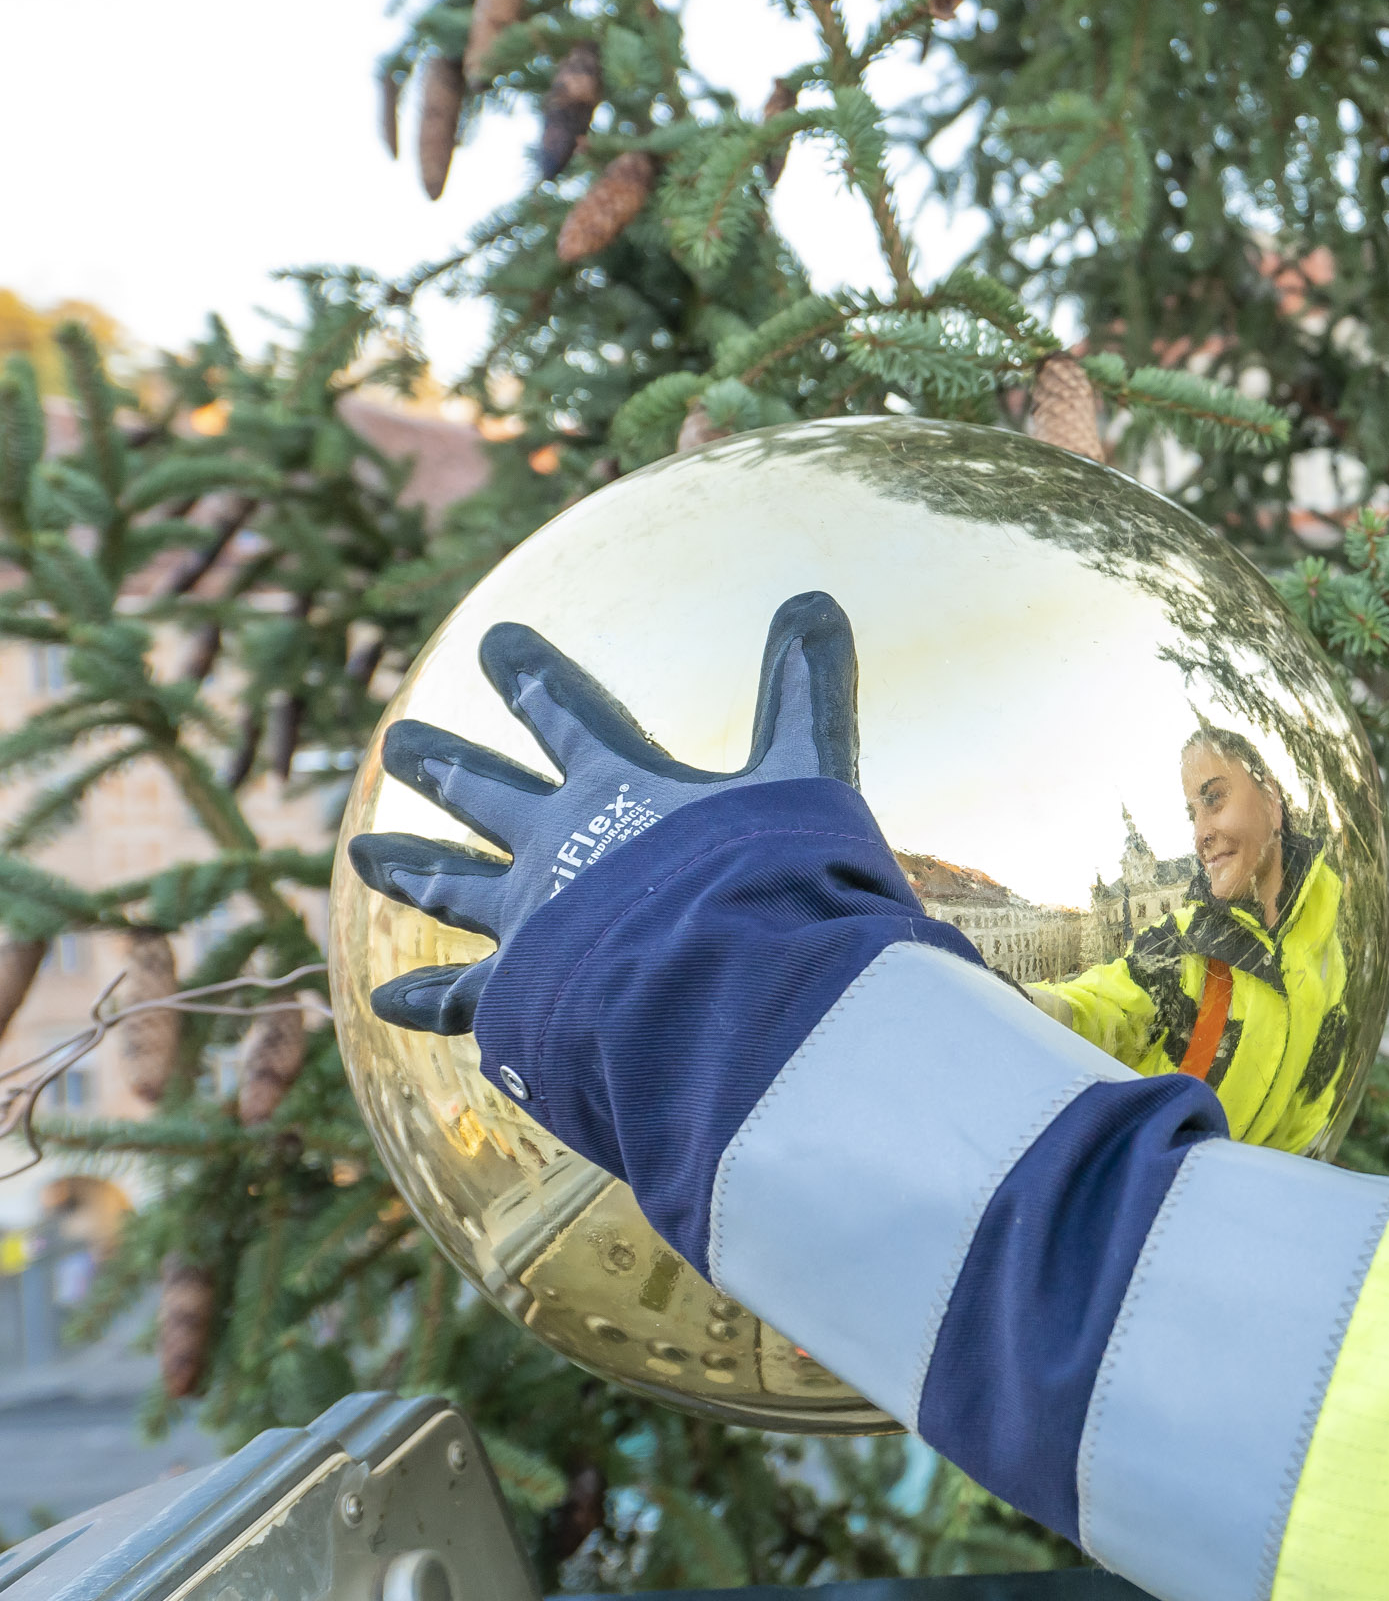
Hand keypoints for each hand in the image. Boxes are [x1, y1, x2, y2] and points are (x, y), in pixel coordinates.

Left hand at [347, 590, 859, 1035]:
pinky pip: (459, 997)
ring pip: (450, 886)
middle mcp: (554, 846)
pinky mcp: (520, 995)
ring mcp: (528, 921)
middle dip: (441, 763)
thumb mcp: (803, 773)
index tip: (491, 641)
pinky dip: (425, 999)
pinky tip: (386, 1002)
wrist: (724, 983)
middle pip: (482, 793)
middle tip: (395, 740)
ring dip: (408, 866)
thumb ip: (803, 693)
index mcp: (614, 789)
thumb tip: (818, 598)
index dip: (530, 675)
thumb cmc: (769, 877)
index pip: (563, 715)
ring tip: (357, 855)